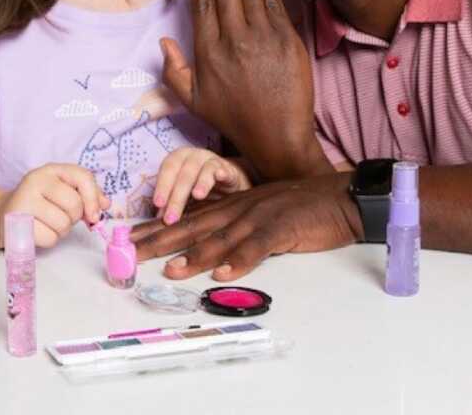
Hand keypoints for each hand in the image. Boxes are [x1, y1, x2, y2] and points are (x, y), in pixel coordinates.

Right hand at [0, 163, 109, 248]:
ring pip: (63, 224)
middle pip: (74, 204)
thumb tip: (106, 204)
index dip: (94, 198)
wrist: (4, 215)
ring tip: (50, 223)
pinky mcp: (16, 223)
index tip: (95, 215)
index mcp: (52, 169)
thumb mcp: (64, 190)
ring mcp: (24, 200)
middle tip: (64, 216)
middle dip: (75, 217)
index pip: (83, 177)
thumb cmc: (41, 202)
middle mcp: (36, 180)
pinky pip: (50, 238)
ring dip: (62, 230)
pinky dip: (50, 239)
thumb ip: (87, 194)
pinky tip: (39, 231)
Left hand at [131, 172, 362, 280]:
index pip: (189, 218)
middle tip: (132, 253)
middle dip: (161, 240)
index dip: (159, 228)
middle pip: (194, 226)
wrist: (340, 197)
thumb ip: (238, 227)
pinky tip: (224, 275)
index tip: (131, 238)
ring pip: (222, 238)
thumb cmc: (303, 207)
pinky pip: (258, 247)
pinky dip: (241, 260)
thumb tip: (213, 252)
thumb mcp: (263, 211)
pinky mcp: (282, 228)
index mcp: (234, 206)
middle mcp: (240, 209)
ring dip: (196, 255)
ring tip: (171, 269)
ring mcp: (260, 217)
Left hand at [153, 148, 251, 224]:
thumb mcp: (181, 193)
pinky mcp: (229, 169)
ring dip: (201, 182)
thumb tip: (158, 220)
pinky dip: (222, 173)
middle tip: (172, 218)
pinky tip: (220, 176)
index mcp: (178, 158)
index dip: (162, 185)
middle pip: (185, 174)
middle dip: (177, 196)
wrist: (224, 181)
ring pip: (206, 170)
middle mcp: (195, 156)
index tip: (158, 204)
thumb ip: (170, 203)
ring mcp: (213, 161)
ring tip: (197, 196)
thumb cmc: (196, 185)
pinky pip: (225, 170)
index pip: (168, 169)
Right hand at [160, 0, 330, 179]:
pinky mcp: (286, 39)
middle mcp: (233, 40)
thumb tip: (163, 41)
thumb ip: (174, 70)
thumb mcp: (193, 100)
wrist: (278, 135)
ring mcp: (263, 37)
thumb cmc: (234, 118)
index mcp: (208, 52)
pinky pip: (275, 1)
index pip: (203, 2)